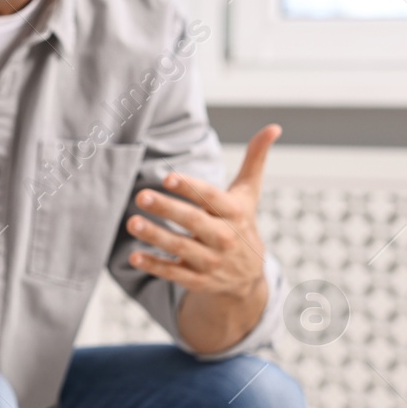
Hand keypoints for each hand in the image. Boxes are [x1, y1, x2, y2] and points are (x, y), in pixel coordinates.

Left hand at [126, 124, 280, 299]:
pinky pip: (174, 274)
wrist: (248, 277)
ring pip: (181, 248)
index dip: (191, 188)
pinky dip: (155, 266)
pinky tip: (134, 256)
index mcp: (235, 212)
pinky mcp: (198, 280)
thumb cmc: (241, 223)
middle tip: (141, 196)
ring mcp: (211, 261)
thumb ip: (255, 159)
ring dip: (156, 236)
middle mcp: (224, 237)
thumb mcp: (248, 194)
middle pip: (193, 222)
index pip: (211, 198)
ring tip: (132, 222)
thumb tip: (273, 126)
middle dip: (167, 209)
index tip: (168, 177)